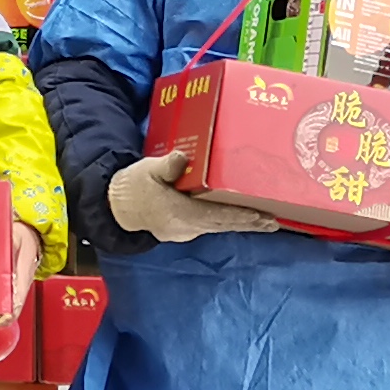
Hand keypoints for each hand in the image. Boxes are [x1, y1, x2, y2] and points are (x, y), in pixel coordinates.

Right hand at [103, 150, 270, 246]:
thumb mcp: (146, 170)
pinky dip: (228, 222)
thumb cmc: (132, 187)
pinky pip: (211, 226)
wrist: (114, 206)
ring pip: (219, 227)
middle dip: (250, 223)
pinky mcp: (183, 231)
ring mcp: (185, 232)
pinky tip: (241, 218)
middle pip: (223, 225)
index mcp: (178, 213)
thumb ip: (166, 166)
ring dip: (242, 224)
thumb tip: (181, 157)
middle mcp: (185, 228)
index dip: (240, 216)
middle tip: (274, 222)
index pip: (216, 216)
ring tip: (265, 221)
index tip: (262, 216)